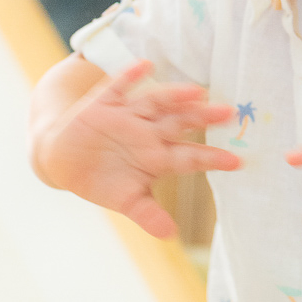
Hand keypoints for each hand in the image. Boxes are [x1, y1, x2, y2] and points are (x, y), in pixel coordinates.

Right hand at [40, 60, 239, 238]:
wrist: (63, 160)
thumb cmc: (103, 180)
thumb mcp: (125, 201)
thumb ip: (148, 215)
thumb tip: (170, 235)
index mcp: (158, 157)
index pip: (190, 157)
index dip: (212, 158)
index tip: (238, 162)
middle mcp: (148, 132)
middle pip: (180, 122)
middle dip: (203, 117)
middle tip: (229, 113)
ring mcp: (127, 116)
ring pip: (155, 102)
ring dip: (174, 95)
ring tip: (196, 91)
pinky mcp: (102, 105)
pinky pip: (117, 87)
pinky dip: (129, 77)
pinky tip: (144, 66)